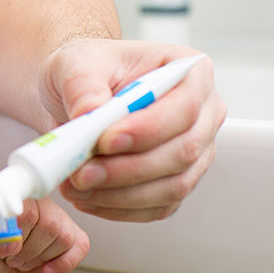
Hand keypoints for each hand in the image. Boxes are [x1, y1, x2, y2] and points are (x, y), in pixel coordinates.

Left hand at [0, 199, 87, 272]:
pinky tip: (46, 270)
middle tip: (11, 258)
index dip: (19, 233)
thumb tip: (10, 242)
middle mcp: (37, 203)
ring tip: (23, 261)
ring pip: (63, 237)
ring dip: (41, 258)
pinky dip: (64, 264)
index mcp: (11, 198)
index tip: (8, 248)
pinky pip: (80, 246)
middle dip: (28, 250)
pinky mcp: (72, 238)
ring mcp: (57, 219)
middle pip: (48, 224)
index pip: (26, 208)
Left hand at [40, 38, 225, 221]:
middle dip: (129, 169)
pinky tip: (87, 198)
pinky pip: (157, 207)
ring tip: (76, 185)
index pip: (185, 108)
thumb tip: (91, 113)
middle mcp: (201, 114)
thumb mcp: (74, 63)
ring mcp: (193, 151)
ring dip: (121, 194)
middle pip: (183, 153)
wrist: (72, 92)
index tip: (105, 141)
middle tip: (82, 173)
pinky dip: (119, 208)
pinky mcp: (173, 181)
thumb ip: (83, 86)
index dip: (148, 130)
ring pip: (173, 186)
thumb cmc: (84, 69)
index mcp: (189, 72)